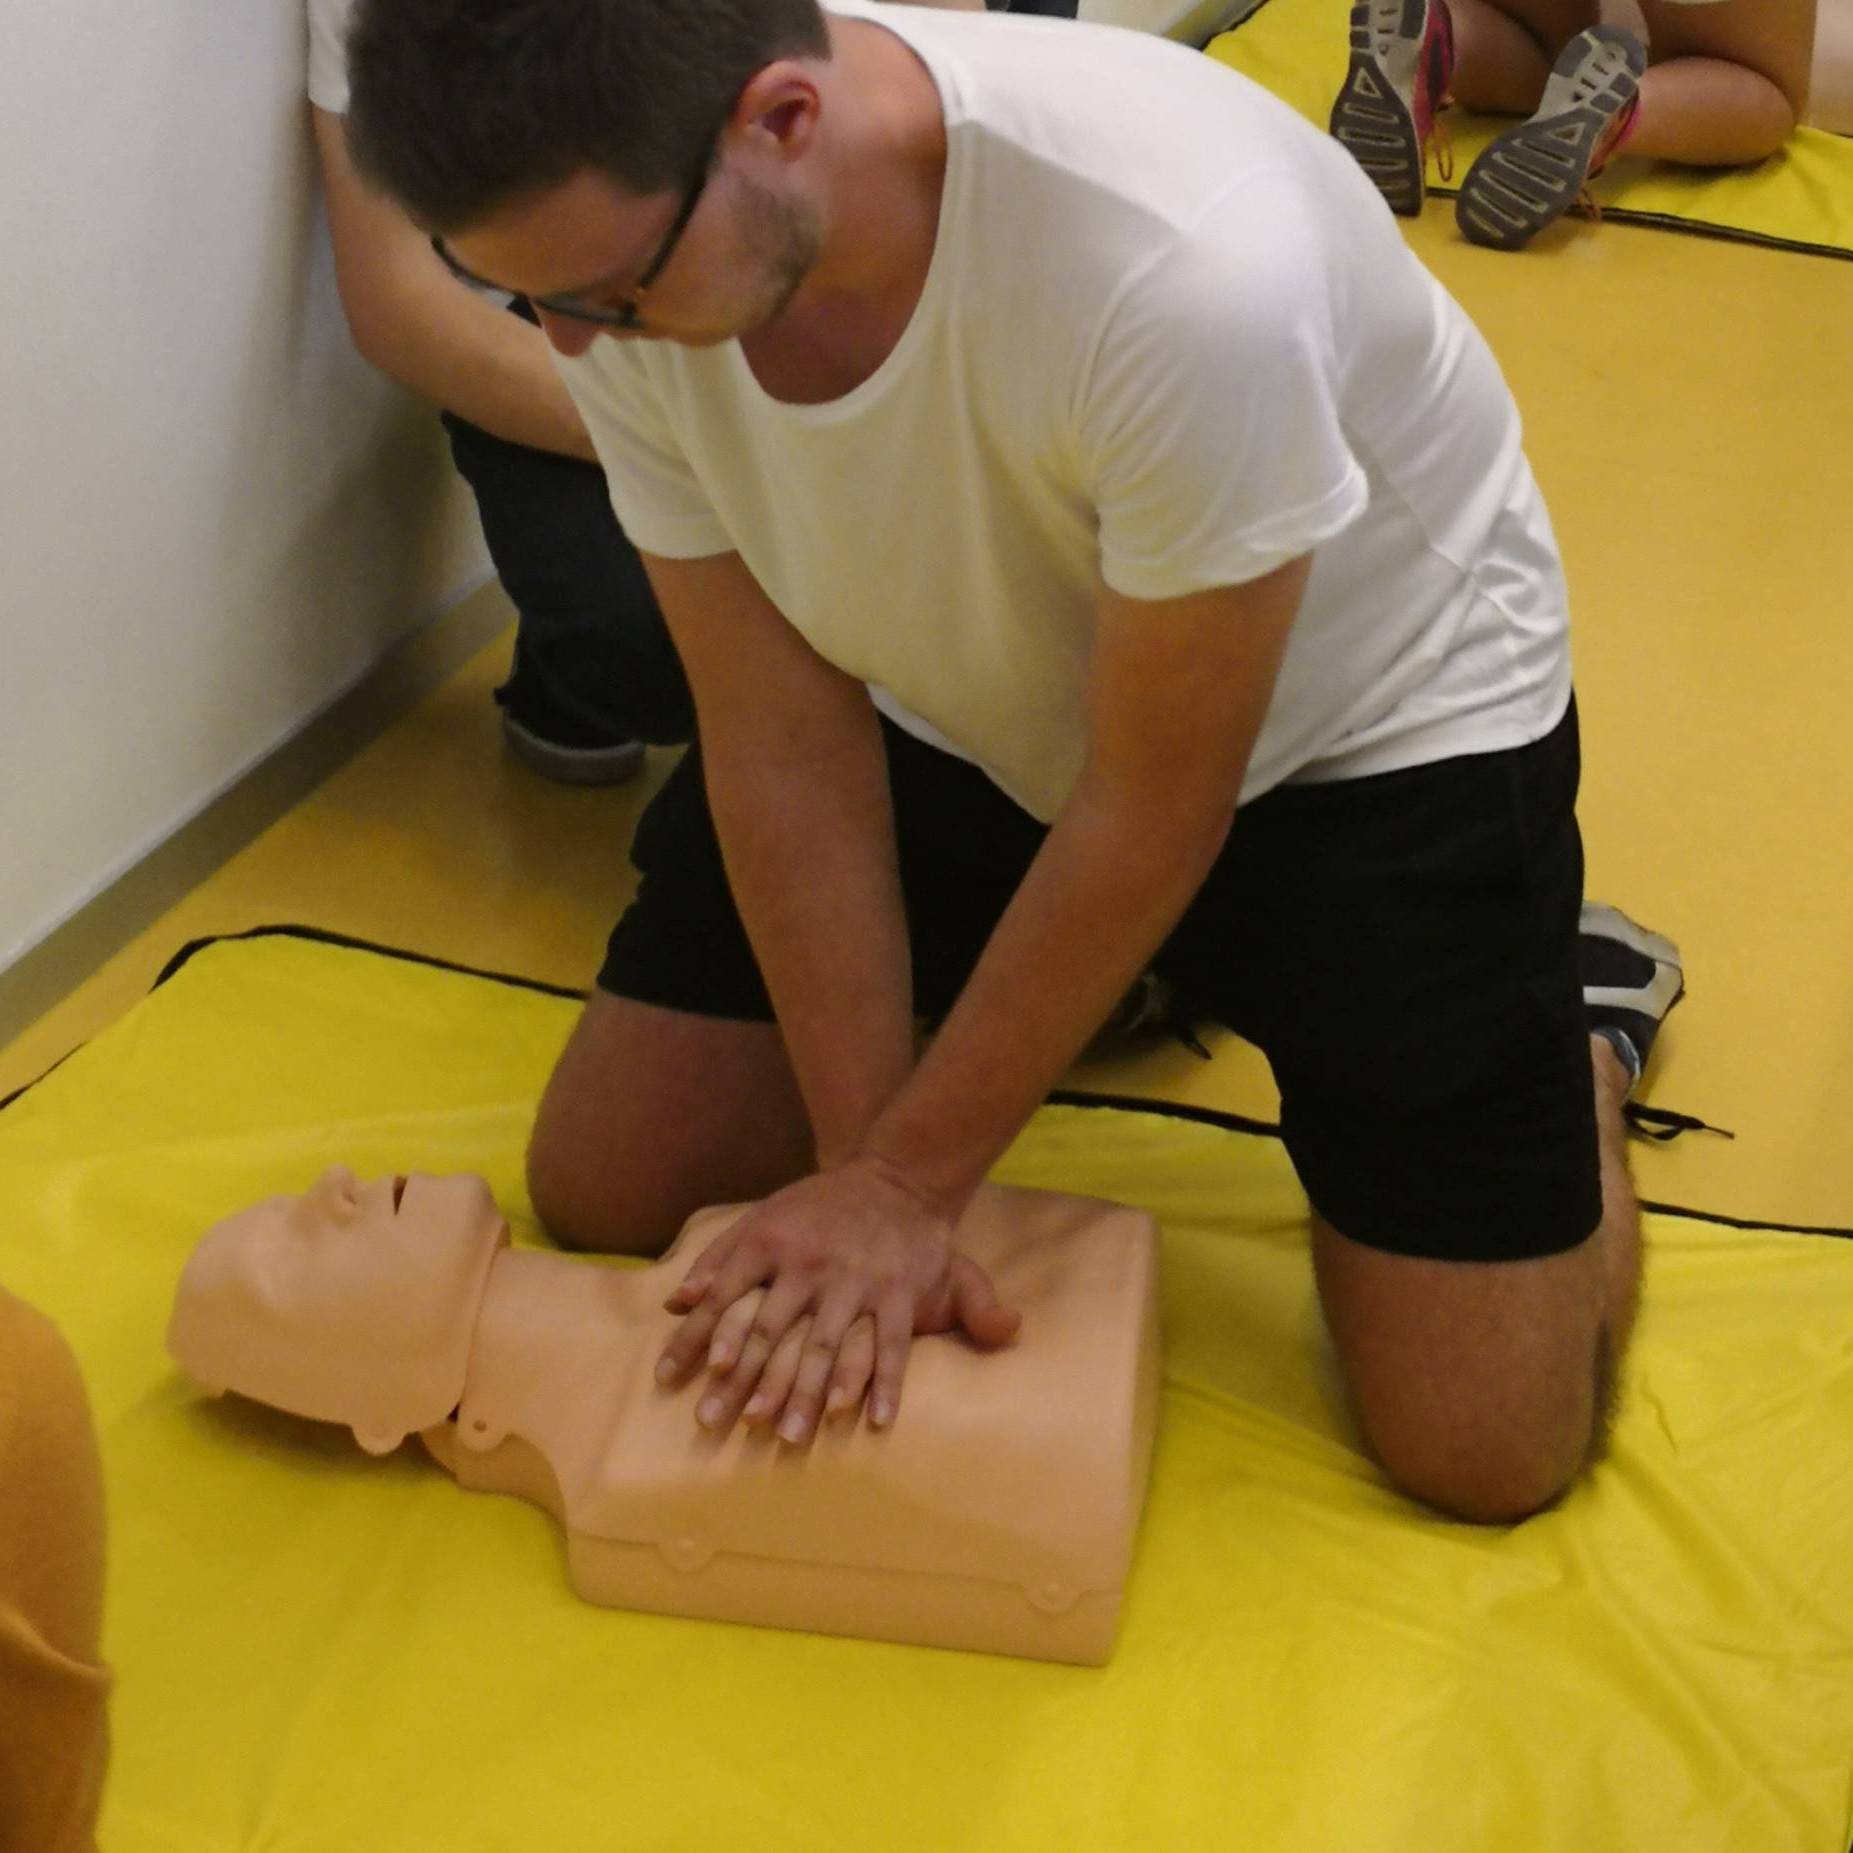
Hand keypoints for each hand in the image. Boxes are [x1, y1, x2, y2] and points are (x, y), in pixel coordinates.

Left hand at [655, 1156, 1020, 1444]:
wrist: (896, 1180)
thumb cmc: (817, 1207)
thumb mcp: (761, 1216)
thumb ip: (716, 1259)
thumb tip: (674, 1303)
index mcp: (769, 1243)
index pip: (722, 1298)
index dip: (694, 1338)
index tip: (666, 1379)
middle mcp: (809, 1265)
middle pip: (770, 1331)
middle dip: (741, 1379)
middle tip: (715, 1423)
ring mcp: (855, 1281)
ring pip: (826, 1345)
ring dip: (806, 1392)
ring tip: (788, 1436)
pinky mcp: (898, 1293)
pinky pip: (890, 1345)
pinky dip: (885, 1384)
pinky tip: (875, 1422)